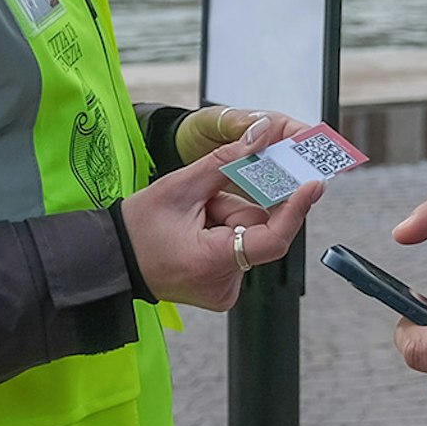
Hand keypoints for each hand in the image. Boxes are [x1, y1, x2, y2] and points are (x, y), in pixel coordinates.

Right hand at [124, 112, 315, 311]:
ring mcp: (224, 290)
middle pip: (257, 229)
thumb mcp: (180, 187)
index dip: (296, 208)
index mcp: (212, 263)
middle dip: (236, 206)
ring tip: (192, 218)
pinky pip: (240, 248)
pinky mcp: (223, 288)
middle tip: (204, 201)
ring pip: (249, 236)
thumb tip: (263, 135)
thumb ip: (228, 161)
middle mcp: (224, 285)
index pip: (272, 238)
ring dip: (227, 218)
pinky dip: (224, 232)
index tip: (313, 183)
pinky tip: (196, 231)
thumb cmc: (137, 228)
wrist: (113, 259)